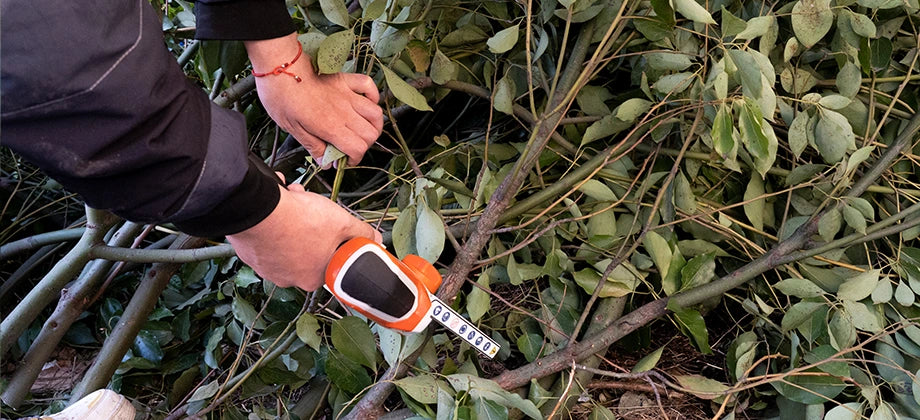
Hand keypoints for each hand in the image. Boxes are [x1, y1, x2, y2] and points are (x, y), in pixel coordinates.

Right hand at [227, 183, 381, 290]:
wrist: (258, 209)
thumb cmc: (300, 221)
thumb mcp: (342, 223)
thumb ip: (361, 233)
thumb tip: (376, 239)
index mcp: (313, 278)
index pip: (330, 262)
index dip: (333, 241)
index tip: (331, 227)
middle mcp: (288, 278)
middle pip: (308, 251)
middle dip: (312, 227)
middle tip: (312, 210)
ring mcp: (266, 267)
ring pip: (286, 242)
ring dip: (293, 222)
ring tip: (294, 202)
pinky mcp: (250, 254)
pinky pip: (266, 237)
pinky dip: (273, 222)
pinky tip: (277, 206)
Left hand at [245, 33, 383, 166]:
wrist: (278, 65)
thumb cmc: (280, 96)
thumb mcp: (291, 128)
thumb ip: (312, 146)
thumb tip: (326, 163)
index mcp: (330, 126)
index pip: (358, 148)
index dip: (354, 159)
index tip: (343, 160)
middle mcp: (344, 111)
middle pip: (370, 134)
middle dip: (364, 145)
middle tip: (350, 146)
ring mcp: (347, 94)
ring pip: (375, 113)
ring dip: (373, 125)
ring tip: (362, 129)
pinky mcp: (344, 79)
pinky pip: (368, 85)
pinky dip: (373, 96)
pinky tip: (366, 102)